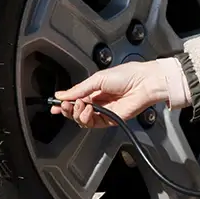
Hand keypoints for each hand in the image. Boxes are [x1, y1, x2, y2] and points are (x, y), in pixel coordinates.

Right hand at [51, 61, 170, 127]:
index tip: (55, 104)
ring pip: (83, 119)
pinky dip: (87, 117)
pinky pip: (93, 123)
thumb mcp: (97, 78)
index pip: (75, 100)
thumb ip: (78, 89)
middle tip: (65, 105)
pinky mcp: (111, 119)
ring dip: (76, 113)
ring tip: (80, 104)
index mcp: (95, 90)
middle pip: (77, 111)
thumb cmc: (127, 75)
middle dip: (67, 109)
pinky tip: (88, 109)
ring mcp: (104, 111)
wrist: (144, 82)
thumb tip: (61, 94)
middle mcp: (99, 101)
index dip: (64, 103)